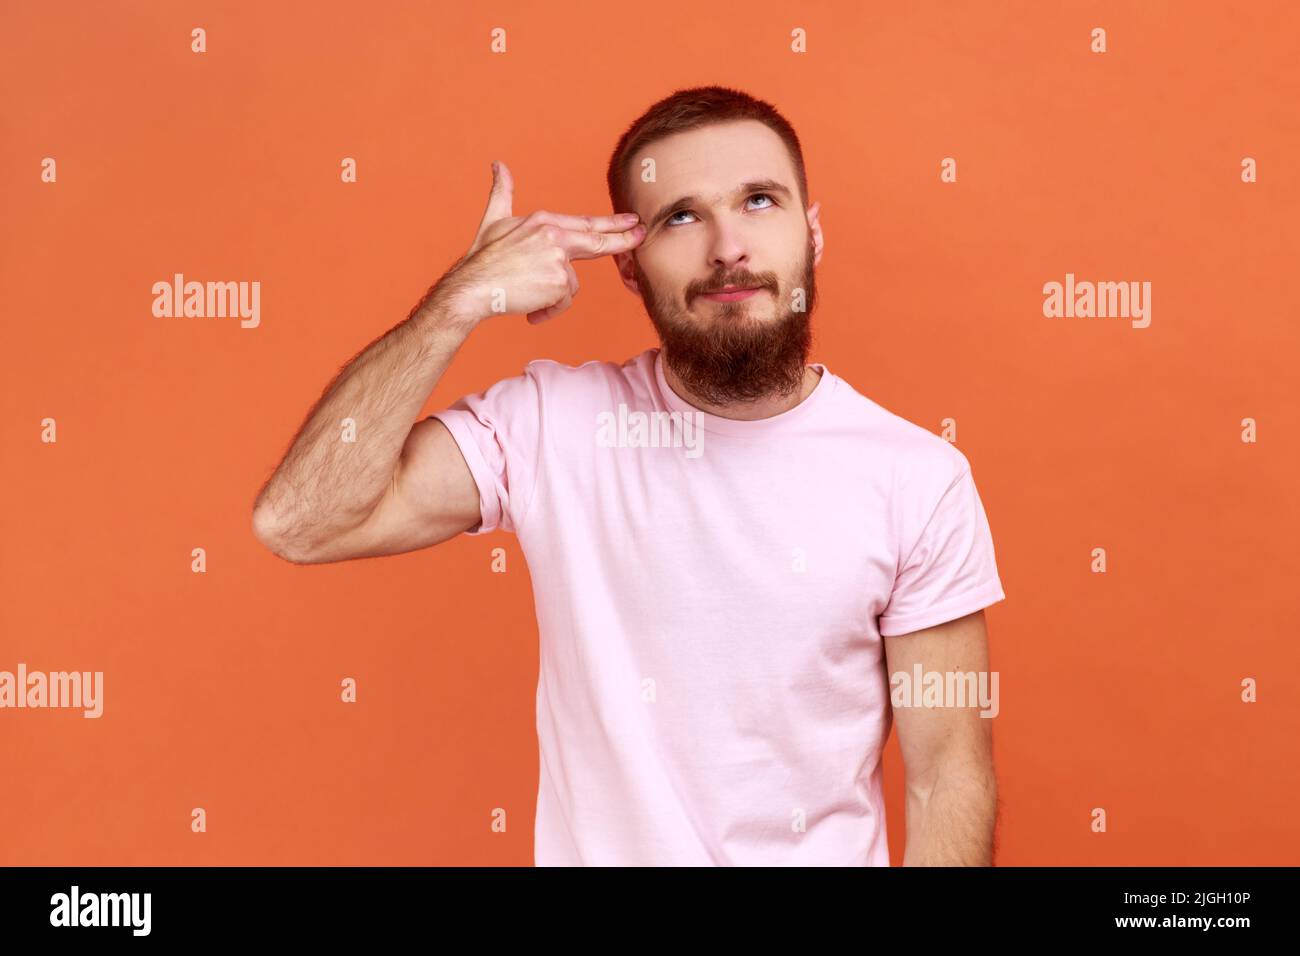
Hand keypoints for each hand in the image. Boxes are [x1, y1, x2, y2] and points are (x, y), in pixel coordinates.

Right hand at [443, 160, 645, 324]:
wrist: (471, 287)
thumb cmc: (482, 259)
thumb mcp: (494, 220)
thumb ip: (502, 192)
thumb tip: (498, 165)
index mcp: (545, 221)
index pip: (586, 224)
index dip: (612, 224)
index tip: (632, 221)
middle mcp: (555, 236)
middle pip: (598, 242)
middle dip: (623, 239)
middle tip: (642, 234)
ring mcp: (559, 259)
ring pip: (571, 285)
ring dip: (553, 297)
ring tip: (528, 296)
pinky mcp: (559, 282)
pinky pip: (563, 302)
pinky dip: (548, 310)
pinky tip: (530, 308)